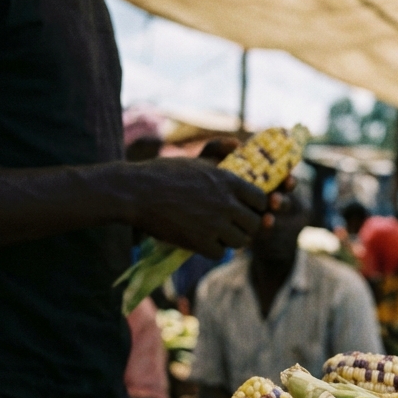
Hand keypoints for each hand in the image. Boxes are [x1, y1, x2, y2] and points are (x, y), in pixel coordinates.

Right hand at [126, 158, 267, 257]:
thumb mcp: (195, 159)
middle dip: (245, 227)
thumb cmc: (164, 173)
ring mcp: (215, 224)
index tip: (244, 209)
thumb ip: (219, 153)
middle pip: (255, 224)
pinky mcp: (201, 242)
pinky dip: (211, 249)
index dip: (255, 207)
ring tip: (215, 233)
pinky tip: (200, 240)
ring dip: (230, 240)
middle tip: (230, 225)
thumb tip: (238, 144)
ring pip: (241, 242)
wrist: (135, 192)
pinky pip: (220, 253)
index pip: (261, 200)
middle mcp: (226, 202)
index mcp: (228, 181)